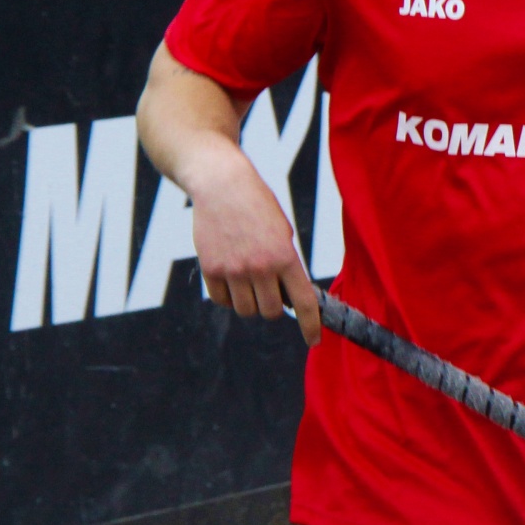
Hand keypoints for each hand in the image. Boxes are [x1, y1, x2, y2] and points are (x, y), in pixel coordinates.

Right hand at [190, 149, 320, 344]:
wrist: (222, 185)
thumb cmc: (258, 207)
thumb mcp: (283, 232)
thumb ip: (286, 263)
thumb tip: (287, 296)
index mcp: (285, 257)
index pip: (303, 302)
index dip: (310, 325)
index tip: (314, 340)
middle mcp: (260, 267)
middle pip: (271, 311)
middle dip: (274, 305)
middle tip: (270, 288)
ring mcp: (233, 270)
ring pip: (246, 310)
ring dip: (250, 301)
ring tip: (249, 277)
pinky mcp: (210, 269)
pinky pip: (222, 300)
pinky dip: (228, 295)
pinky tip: (230, 275)